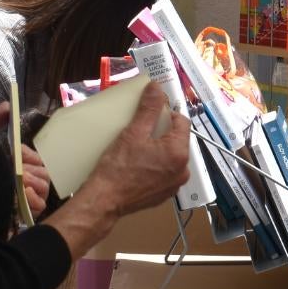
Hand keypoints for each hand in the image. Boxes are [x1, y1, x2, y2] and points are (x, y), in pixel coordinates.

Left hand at [0, 101, 52, 218]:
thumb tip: (8, 105)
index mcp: (17, 166)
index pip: (36, 159)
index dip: (29, 155)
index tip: (17, 153)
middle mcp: (24, 183)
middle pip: (44, 173)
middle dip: (32, 169)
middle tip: (18, 170)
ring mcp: (25, 200)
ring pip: (44, 188)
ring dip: (33, 183)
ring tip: (20, 182)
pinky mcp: (22, 215)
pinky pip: (40, 206)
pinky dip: (33, 200)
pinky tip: (22, 194)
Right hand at [87, 82, 190, 215]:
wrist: (104, 200)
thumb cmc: (117, 168)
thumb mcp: (133, 133)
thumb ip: (149, 109)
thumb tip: (157, 88)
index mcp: (179, 152)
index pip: (182, 122)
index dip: (167, 114)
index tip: (151, 114)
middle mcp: (183, 170)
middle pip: (177, 140)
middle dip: (162, 132)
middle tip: (142, 130)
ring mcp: (175, 184)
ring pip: (171, 156)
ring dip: (159, 148)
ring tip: (139, 147)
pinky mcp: (165, 194)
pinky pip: (165, 172)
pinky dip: (156, 165)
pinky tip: (139, 163)